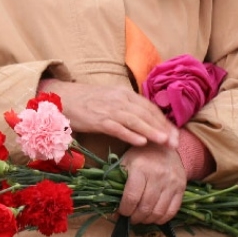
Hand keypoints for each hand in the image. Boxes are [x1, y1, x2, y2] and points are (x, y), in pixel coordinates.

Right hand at [41, 79, 177, 147]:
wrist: (61, 97)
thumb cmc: (86, 101)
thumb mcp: (109, 99)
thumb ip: (126, 107)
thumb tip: (145, 120)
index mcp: (123, 93)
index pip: (149, 107)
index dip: (164, 121)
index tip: (175, 134)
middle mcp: (119, 98)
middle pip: (146, 113)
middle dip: (163, 128)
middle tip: (176, 143)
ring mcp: (108, 108)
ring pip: (135, 120)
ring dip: (152, 131)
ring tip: (165, 142)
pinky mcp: (97, 119)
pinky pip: (117, 127)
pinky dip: (130, 134)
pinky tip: (141, 142)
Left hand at [117, 143, 186, 224]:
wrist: (163, 144)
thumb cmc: (140, 154)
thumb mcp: (125, 162)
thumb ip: (115, 180)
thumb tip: (105, 201)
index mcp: (140, 169)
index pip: (132, 197)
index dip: (125, 209)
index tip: (120, 213)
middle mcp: (157, 176)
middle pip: (145, 206)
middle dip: (135, 217)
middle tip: (130, 219)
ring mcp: (171, 183)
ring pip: (159, 211)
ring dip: (147, 220)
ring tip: (140, 219)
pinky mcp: (181, 188)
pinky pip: (172, 210)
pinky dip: (162, 219)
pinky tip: (154, 217)